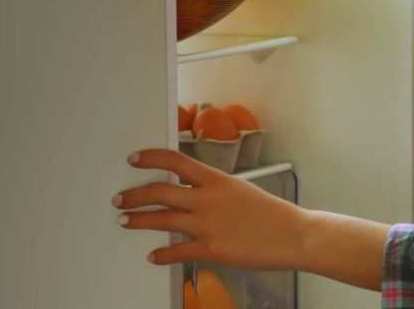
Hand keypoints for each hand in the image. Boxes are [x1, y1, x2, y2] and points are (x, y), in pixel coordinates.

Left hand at [115, 149, 305, 269]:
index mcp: (217, 179)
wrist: (293, 235)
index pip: (175, 161)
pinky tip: (153, 255)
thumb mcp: (240, 190)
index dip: (150, 158)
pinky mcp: (212, 249)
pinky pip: (177, 252)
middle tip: (120, 198)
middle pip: (160, 191)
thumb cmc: (271, 213)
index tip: (134, 159)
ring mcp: (208, 225)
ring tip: (125, 220)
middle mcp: (208, 199)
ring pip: (161, 220)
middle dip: (134, 195)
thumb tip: (193, 192)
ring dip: (138, 220)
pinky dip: (161, 254)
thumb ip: (214, 190)